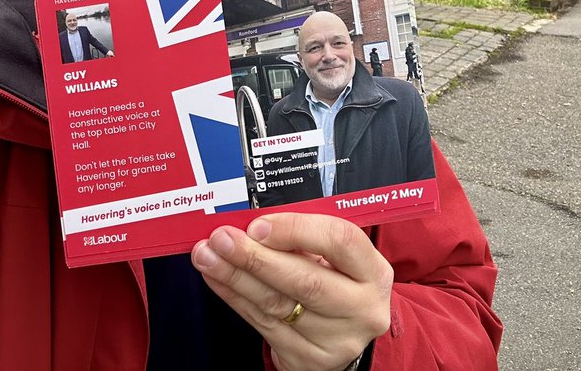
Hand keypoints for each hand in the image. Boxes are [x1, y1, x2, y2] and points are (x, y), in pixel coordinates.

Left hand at [191, 213, 391, 370]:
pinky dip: (235, 298)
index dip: (296, 230)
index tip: (258, 224)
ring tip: (207, 256)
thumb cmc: (335, 279)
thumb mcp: (334, 256)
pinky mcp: (309, 359)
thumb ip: (303, 237)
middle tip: (220, 239)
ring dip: (235, 277)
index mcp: (374, 271)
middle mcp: (362, 308)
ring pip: (277, 305)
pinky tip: (217, 279)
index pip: (340, 241)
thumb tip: (252, 223)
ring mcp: (337, 340)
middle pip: (306, 281)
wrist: (343, 332)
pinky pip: (263, 324)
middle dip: (256, 257)